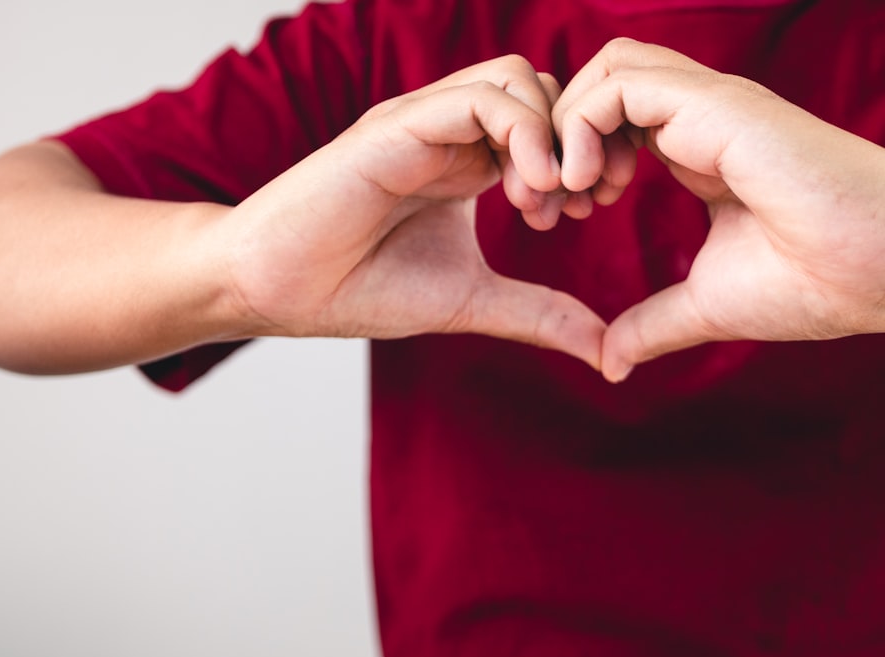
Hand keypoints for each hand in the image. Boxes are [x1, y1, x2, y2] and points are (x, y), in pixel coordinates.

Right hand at [225, 55, 604, 368]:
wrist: (279, 290)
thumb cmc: (359, 289)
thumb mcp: (471, 300)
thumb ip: (538, 314)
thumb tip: (606, 348)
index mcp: (467, 162)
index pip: (548, 122)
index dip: (582, 160)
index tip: (582, 214)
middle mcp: (449, 132)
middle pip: (543, 88)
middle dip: (579, 141)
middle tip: (575, 206)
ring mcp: (423, 122)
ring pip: (518, 78)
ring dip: (553, 134)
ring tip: (546, 200)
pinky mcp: (397, 125)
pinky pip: (480, 98)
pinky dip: (523, 133)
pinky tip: (527, 190)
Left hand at [553, 38, 884, 381]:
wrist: (880, 274)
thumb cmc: (813, 284)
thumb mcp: (705, 306)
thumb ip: (652, 325)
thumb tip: (610, 362)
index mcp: (696, 150)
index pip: (609, 120)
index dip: (567, 159)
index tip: (556, 216)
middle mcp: (698, 117)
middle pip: (599, 83)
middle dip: (553, 136)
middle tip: (542, 201)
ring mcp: (708, 105)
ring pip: (607, 67)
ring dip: (564, 125)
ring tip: (563, 192)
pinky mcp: (716, 104)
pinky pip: (620, 82)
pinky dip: (582, 124)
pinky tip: (585, 183)